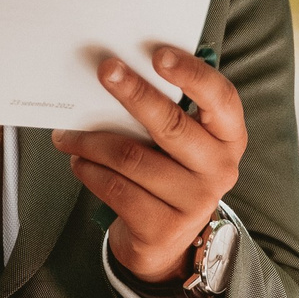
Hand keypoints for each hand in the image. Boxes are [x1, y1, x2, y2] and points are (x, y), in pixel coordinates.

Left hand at [52, 48, 245, 286]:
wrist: (165, 241)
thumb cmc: (169, 174)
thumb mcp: (183, 143)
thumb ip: (169, 110)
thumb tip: (121, 71)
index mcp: (229, 138)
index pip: (221, 99)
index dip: (192, 75)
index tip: (159, 55)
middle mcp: (219, 170)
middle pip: (170, 125)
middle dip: (133, 93)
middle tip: (105, 70)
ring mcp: (194, 202)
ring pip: (131, 158)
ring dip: (91, 141)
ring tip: (69, 134)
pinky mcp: (163, 227)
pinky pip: (116, 188)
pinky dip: (89, 170)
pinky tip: (79, 162)